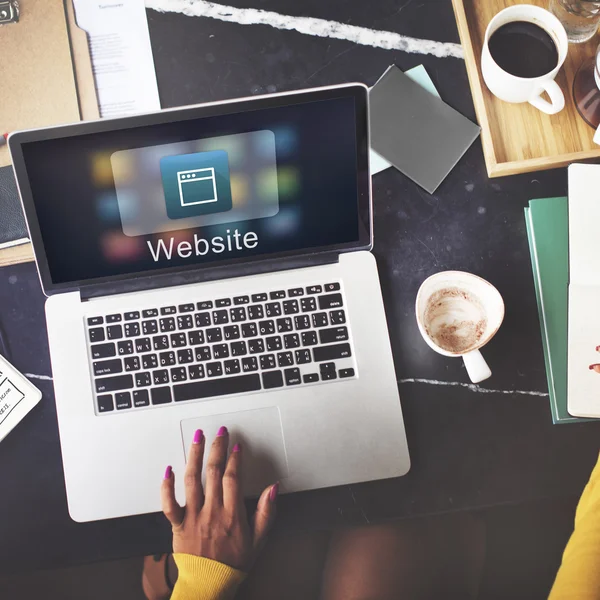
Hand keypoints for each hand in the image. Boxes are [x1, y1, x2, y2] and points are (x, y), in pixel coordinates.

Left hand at [161, 427, 277, 570]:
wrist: (209, 584)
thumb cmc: (233, 563)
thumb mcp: (258, 540)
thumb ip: (266, 512)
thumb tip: (273, 489)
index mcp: (232, 515)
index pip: (233, 478)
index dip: (235, 459)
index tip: (236, 446)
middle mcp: (211, 512)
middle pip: (213, 472)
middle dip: (217, 448)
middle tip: (220, 433)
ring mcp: (193, 517)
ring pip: (192, 480)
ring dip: (195, 455)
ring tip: (198, 438)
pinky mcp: (177, 525)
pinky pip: (168, 503)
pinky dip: (166, 485)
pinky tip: (168, 469)